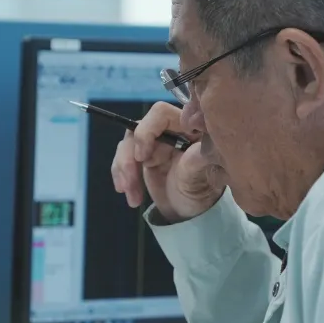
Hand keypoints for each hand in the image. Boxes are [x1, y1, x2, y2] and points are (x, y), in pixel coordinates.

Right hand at [111, 102, 224, 221]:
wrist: (191, 210)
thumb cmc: (202, 188)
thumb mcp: (201, 175)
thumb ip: (197, 159)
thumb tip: (202, 145)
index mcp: (186, 127)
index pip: (160, 113)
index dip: (146, 131)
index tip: (141, 157)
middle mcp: (168, 130)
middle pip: (137, 130)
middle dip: (128, 158)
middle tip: (129, 183)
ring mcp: (153, 143)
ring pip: (127, 145)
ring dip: (124, 171)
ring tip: (133, 198)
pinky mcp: (142, 157)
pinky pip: (122, 159)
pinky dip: (121, 176)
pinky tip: (130, 196)